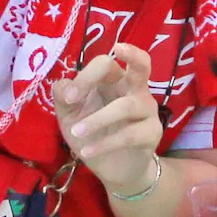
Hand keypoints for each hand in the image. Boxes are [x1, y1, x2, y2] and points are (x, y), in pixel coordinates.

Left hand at [51, 43, 163, 194]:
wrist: (111, 168)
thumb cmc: (91, 133)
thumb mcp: (69, 113)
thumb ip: (64, 95)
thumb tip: (67, 87)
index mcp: (115, 80)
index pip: (106, 65)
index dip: (87, 77)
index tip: (69, 98)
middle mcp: (135, 90)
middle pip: (141, 64)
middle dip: (133, 54)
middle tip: (119, 48)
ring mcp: (147, 110)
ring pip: (127, 106)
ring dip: (98, 119)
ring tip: (77, 133)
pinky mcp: (152, 133)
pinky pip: (130, 135)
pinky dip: (105, 144)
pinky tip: (87, 152)